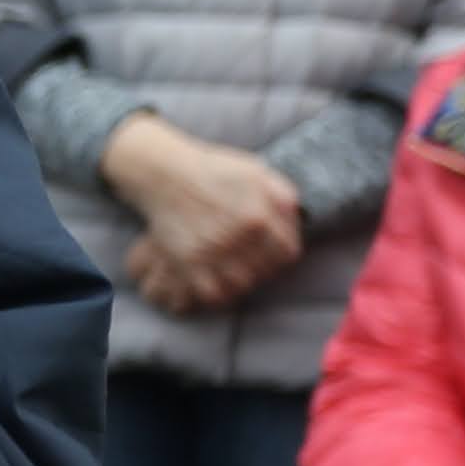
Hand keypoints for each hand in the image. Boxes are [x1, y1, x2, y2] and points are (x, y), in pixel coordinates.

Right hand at [102, 116, 302, 314]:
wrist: (166, 175)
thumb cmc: (214, 172)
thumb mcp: (257, 172)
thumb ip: (283, 196)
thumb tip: (298, 221)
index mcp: (259, 215)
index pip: (287, 253)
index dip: (282, 255)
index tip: (274, 254)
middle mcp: (238, 237)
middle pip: (265, 272)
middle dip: (263, 268)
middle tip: (254, 263)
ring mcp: (212, 252)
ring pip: (242, 286)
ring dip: (244, 282)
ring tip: (238, 273)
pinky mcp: (189, 262)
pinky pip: (212, 292)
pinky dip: (220, 293)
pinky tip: (220, 283)